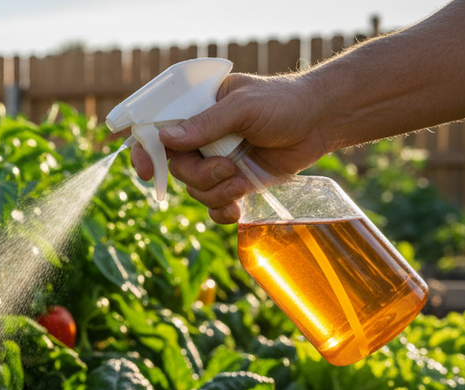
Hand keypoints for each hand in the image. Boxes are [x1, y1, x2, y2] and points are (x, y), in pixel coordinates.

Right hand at [129, 73, 330, 223]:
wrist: (320, 123)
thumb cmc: (284, 102)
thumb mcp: (244, 106)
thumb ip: (206, 123)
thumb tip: (165, 138)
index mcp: (196, 110)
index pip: (157, 130)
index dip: (145, 151)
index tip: (144, 170)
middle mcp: (201, 137)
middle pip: (175, 167)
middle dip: (198, 175)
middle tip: (226, 168)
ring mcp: (215, 162)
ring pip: (194, 189)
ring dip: (216, 192)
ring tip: (241, 180)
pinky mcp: (233, 183)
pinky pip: (213, 206)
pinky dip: (222, 211)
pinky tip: (237, 209)